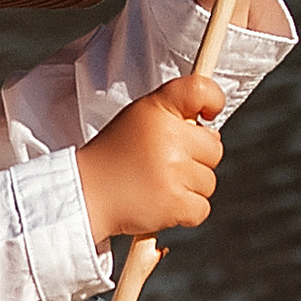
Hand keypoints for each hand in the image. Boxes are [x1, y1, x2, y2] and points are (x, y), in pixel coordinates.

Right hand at [79, 73, 223, 243]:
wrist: (86, 193)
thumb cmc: (115, 156)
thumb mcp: (139, 118)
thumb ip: (174, 115)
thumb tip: (213, 134)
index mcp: (158, 109)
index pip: (200, 89)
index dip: (213, 99)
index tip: (208, 113)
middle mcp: (168, 137)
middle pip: (214, 149)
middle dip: (197, 159)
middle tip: (165, 164)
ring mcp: (172, 171)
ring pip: (209, 181)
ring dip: (190, 188)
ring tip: (158, 184)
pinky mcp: (174, 203)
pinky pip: (202, 207)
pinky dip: (186, 211)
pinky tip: (162, 203)